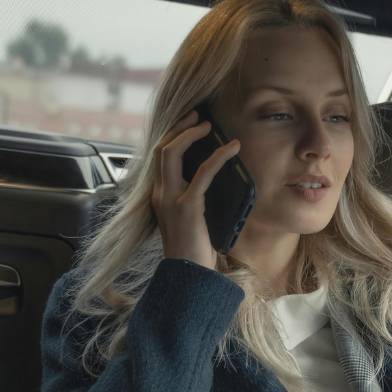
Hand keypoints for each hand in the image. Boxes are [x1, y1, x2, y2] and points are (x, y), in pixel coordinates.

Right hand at [151, 111, 240, 269]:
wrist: (188, 276)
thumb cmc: (193, 251)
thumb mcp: (190, 219)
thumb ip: (192, 197)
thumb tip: (210, 179)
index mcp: (159, 196)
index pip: (159, 157)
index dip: (173, 135)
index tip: (189, 122)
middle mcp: (160, 194)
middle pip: (161, 148)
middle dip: (179, 127)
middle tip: (198, 115)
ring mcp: (171, 199)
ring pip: (171, 153)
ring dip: (190, 134)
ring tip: (209, 125)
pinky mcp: (188, 207)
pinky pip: (203, 173)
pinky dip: (218, 156)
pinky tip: (232, 148)